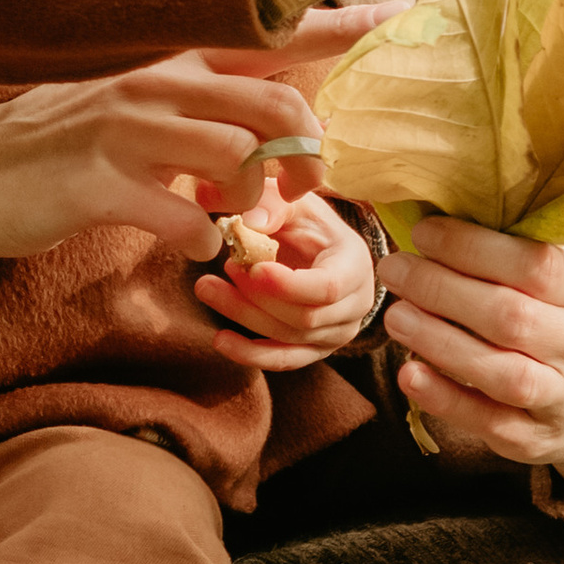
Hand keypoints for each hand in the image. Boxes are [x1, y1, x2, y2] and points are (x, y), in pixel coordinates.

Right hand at [0, 52, 328, 264]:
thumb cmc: (69, 142)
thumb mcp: (140, 101)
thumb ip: (206, 101)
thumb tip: (275, 121)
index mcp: (173, 59)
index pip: (274, 34)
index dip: (342, 28)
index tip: (403, 19)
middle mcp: (155, 82)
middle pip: (275, 107)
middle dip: (305, 157)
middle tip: (298, 192)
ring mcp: (126, 131)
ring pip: (238, 159)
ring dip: (249, 201)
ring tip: (226, 211)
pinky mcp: (100, 185)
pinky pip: (184, 217)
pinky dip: (199, 237)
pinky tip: (184, 238)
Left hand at [190, 188, 380, 371]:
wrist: (319, 248)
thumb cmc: (306, 222)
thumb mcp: (295, 202)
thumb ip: (273, 205)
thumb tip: (250, 222)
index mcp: (355, 267)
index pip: (327, 288)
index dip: (287, 285)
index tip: (251, 269)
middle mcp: (354, 307)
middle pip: (304, 318)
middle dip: (257, 298)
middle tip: (226, 268)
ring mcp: (335, 333)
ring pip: (288, 338)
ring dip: (244, 316)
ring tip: (209, 288)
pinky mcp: (313, 349)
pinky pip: (284, 360)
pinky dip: (250, 354)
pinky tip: (221, 340)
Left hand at [377, 215, 563, 490]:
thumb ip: (515, 255)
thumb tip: (434, 220)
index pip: (535, 264)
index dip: (473, 248)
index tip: (423, 233)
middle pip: (512, 317)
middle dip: (443, 290)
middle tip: (395, 269)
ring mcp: (562, 397)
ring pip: (503, 373)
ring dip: (441, 342)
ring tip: (396, 316)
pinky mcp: (535, 439)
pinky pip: (491, 422)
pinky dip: (446, 399)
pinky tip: (410, 373)